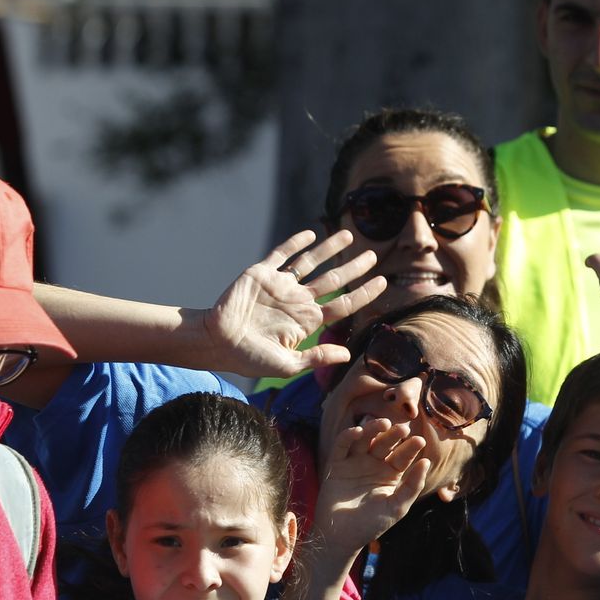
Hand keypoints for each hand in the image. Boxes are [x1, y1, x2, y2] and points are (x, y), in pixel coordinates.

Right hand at [201, 230, 386, 377]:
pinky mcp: (261, 273)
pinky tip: (310, 234)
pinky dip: (295, 243)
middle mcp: (297, 300)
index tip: (383, 282)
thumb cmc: (249, 359)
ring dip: (330, 249)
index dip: (364, 294)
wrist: (216, 342)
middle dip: (354, 268)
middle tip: (373, 255)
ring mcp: (281, 285)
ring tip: (348, 235)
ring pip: (312, 263)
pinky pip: (282, 254)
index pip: (343, 305)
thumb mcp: (287, 365)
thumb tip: (349, 355)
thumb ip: (317, 358)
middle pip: (333, 280)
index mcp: (307, 322)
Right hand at [313, 418, 429, 555]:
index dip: (410, 448)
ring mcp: (355, 462)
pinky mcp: (336, 464)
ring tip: (383, 423)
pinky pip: (342, 445)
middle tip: (403, 428)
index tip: (420, 441)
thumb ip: (412, 486)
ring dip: (373, 428)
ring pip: (365, 439)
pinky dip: (349, 436)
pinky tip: (358, 431)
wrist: (341, 538)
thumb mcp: (397, 508)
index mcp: (391, 473)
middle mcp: (374, 464)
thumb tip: (426, 462)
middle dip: (393, 435)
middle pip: (385, 443)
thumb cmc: (371, 525)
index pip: (403, 456)